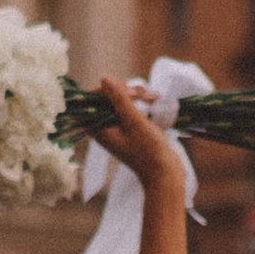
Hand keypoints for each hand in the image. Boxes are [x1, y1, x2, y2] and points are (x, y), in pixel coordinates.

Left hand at [92, 74, 188, 198]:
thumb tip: (104, 80)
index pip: (89, 102)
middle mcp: (106, 127)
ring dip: (136, 95)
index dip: (103, 91)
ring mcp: (119, 126)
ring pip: (121, 100)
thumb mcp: (135, 122)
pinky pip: (131, 107)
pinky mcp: (130, 126)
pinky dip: (142, 102)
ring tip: (153, 98)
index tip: (121, 91)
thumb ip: (120, 100)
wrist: (165, 173)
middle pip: (106, 98)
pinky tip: (154, 101)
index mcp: (100, 129)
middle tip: (143, 96)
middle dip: (125, 91)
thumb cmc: (149, 151)